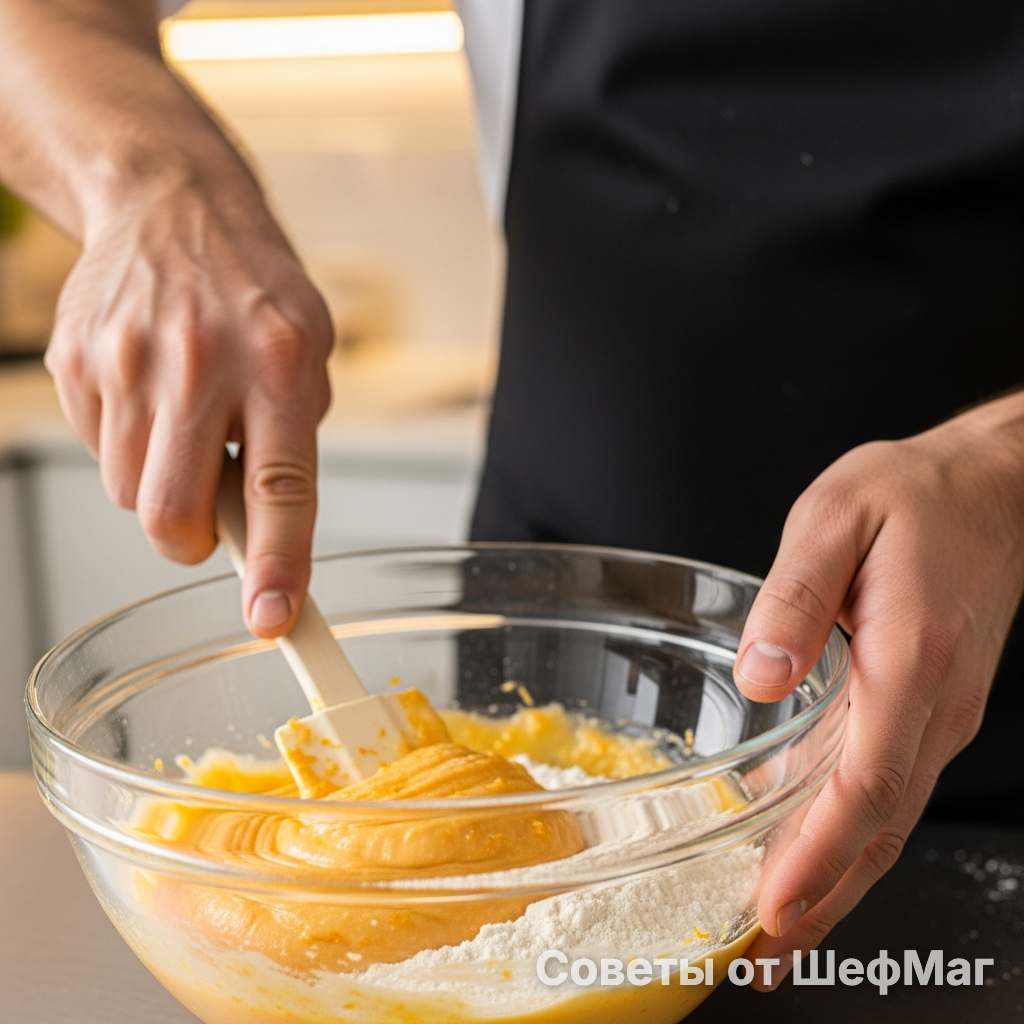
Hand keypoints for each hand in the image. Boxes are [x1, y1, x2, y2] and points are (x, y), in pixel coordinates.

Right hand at [45, 173, 332, 638]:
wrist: (173, 205)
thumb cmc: (254, 293)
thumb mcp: (310, 355)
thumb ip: (291, 444)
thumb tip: (260, 534)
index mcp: (280, 364)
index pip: (279, 487)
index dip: (276, 564)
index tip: (273, 619)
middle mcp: (199, 363)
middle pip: (170, 512)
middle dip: (188, 543)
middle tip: (204, 522)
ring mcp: (127, 360)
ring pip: (128, 493)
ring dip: (160, 488)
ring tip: (184, 427)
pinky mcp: (76, 360)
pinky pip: (98, 453)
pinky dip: (129, 450)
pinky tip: (150, 399)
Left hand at [733, 391, 1023, 985]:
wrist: (992, 491)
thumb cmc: (914, 498)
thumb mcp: (835, 517)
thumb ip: (796, 596)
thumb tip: (761, 673)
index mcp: (911, 658)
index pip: (866, 780)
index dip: (819, 851)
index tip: (776, 904)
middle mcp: (932, 703)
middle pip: (880, 824)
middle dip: (825, 896)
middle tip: (767, 954)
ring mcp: (935, 713)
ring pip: (888, 818)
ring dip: (837, 880)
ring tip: (781, 932)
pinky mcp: (925, 708)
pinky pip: (886, 786)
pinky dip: (849, 835)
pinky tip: (807, 854)